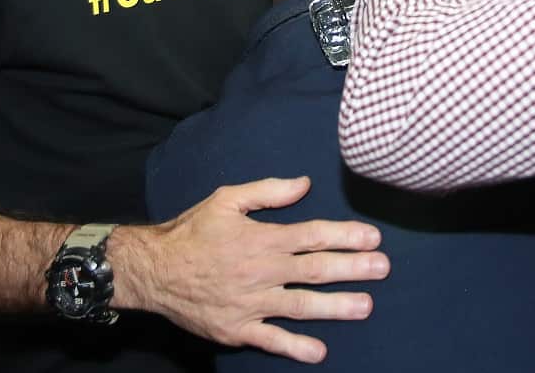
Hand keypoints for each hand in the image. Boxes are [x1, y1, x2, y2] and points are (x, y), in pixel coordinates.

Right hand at [117, 177, 387, 363]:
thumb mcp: (226, 200)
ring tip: (365, 306)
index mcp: (262, 238)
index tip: (374, 238)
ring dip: (336, 306)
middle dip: (353, 269)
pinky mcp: (237, 329)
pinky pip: (270, 339)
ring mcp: (250, 303)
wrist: (152, 271)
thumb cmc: (191, 231)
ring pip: (301, 305)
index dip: (346, 236)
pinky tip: (319, 351)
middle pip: (315, 269)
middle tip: (383, 268)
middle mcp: (261, 271)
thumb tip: (305, 184)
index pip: (313, 235)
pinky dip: (295, 347)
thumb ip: (268, 192)